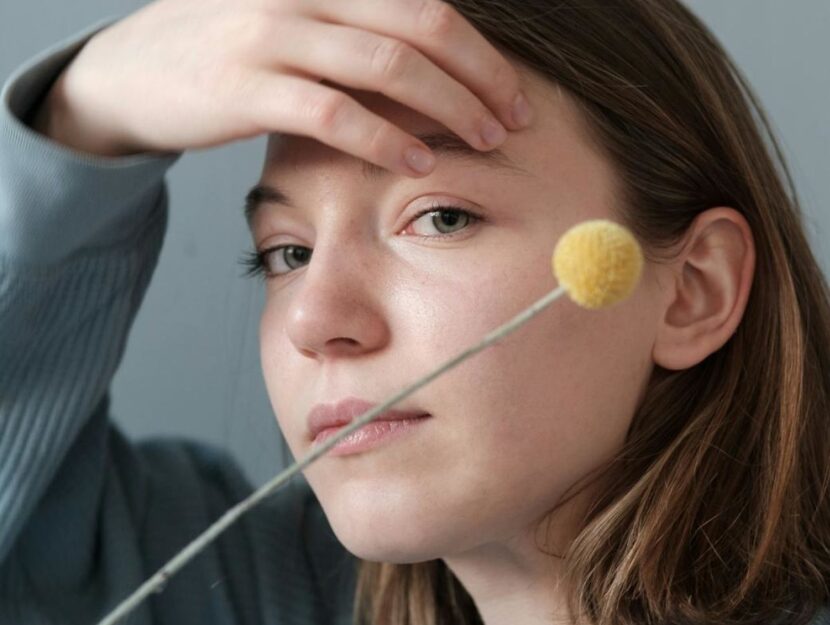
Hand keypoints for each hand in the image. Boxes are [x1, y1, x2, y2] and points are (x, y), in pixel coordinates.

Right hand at [33, 0, 532, 174]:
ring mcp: (273, 37)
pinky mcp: (247, 88)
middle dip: (481, 78)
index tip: (511, 94)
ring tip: (484, 142)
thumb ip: (352, 37)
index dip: (479, 51)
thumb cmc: (224, 53)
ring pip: (387, 65)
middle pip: (421, 28)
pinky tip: (416, 161)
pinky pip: (334, 112)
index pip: (425, 7)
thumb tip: (425, 71)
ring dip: (448, 107)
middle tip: (515, 121)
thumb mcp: (292, 28)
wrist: (130, 72)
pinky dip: (384, 138)